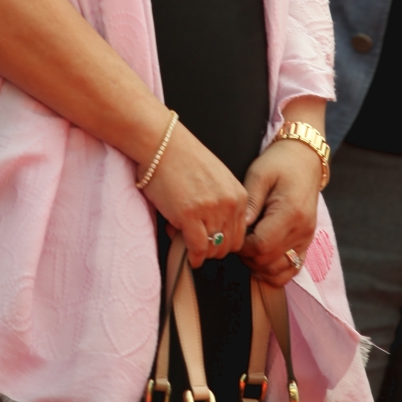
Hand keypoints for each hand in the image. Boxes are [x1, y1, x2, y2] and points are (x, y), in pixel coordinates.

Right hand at [145, 122, 249, 266]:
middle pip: (229, 245)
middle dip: (213, 249)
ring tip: (187, 240)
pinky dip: (194, 257)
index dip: (224, 242)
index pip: (240, 234)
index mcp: (238, 194)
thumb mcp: (217, 178)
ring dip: (201, 252)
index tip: (211, 241)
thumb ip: (223, 203)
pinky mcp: (189, 215)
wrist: (161, 143)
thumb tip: (215, 233)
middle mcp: (229, 203)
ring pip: (214, 249)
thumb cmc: (183, 158)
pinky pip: (198, 249)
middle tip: (197, 243)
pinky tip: (188, 256)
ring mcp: (210, 210)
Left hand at [239, 138, 320, 286]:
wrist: (305, 159)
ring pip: (280, 271)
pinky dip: (275, 270)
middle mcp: (302, 230)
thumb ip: (250, 202)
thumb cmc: (279, 163)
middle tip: (236, 240)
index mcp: (290, 213)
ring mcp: (306, 238)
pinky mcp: (307, 241)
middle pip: (269, 261)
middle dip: (247, 256)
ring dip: (259, 266)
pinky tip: (261, 258)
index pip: (262, 246)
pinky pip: (292, 268)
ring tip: (247, 248)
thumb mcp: (259, 174)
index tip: (231, 235)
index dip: (242, 247)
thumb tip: (238, 228)